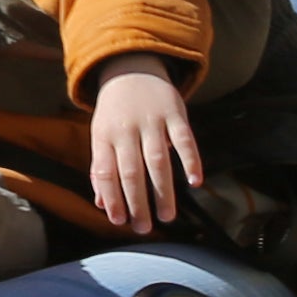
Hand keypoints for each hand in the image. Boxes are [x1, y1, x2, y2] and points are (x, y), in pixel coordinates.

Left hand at [88, 53, 202, 233]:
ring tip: (167, 216)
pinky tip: (195, 182)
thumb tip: (103, 205)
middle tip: (143, 227)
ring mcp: (151, 121)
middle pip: (130, 172)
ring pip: (157, 160)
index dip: (111, 198)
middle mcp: (126, 130)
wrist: (131, 68)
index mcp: (104, 136)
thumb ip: (102, 169)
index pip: (105, 172)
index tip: (118, 221)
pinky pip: (184, 139)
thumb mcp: (101, 135)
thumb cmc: (115, 112)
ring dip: (163, 191)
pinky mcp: (174, 114)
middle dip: (137, 203)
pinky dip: (191, 160)